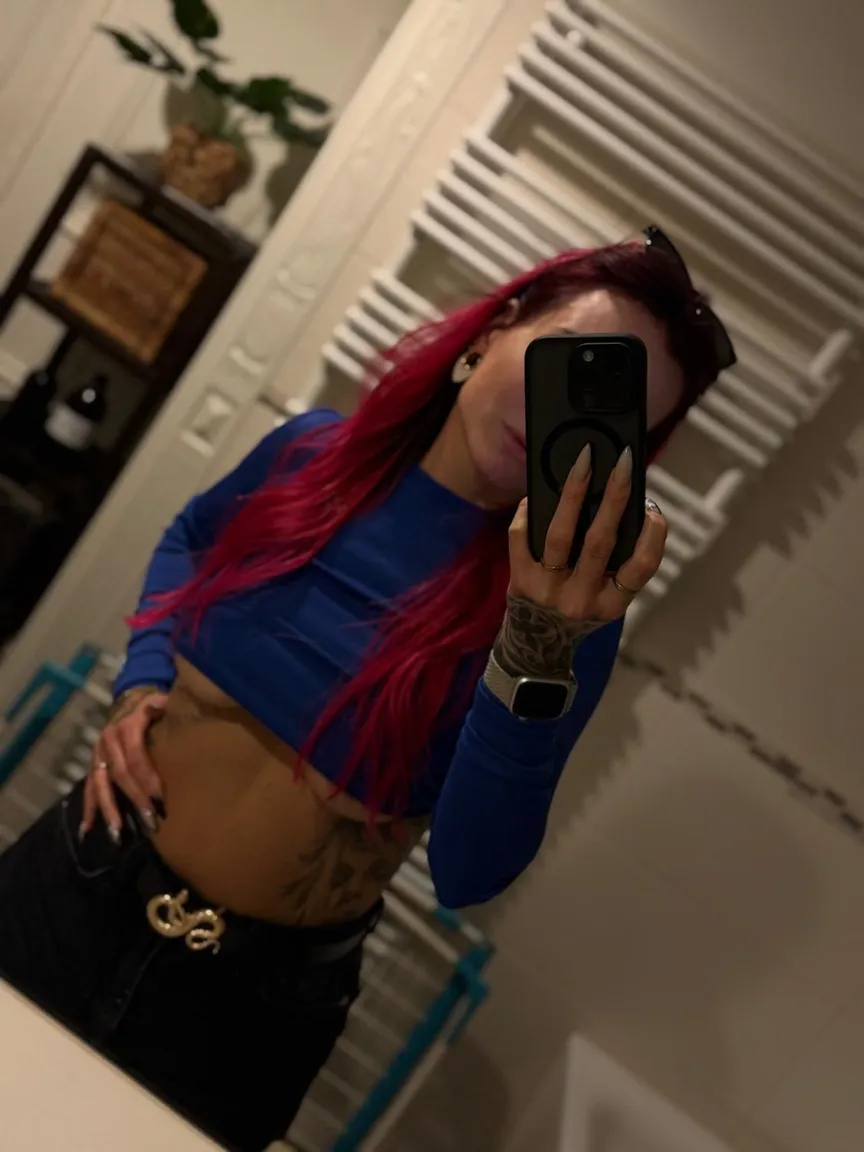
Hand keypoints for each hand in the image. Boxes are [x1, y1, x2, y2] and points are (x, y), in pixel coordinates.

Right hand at [80, 686, 168, 841]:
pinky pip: (90, 788)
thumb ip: (162, 705)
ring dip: (109, 809)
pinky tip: (87, 828)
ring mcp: (98, 753)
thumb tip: (165, 705)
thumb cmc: (152, 705)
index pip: (136, 756)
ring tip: (116, 833)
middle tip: (150, 820)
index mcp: (126, 726)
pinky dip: (89, 807)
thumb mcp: (160, 700)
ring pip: (100, 784)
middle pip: (120, 774)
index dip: (147, 777)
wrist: (130, 699)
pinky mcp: (94, 763)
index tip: (160, 799)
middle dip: (135, 798)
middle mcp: (108, 741)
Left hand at [496, 445, 666, 677]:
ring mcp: (546, 589)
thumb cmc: (579, 609)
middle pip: (600, 541)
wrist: (535, 646)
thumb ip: (617, 565)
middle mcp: (579, 599)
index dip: (652, 536)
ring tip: (584, 461)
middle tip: (625, 461)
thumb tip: (624, 504)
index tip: (654, 508)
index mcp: (611, 604)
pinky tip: (537, 492)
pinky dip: (528, 511)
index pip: (640, 568)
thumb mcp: (606, 599)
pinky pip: (521, 537)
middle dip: (615, 497)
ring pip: (560, 534)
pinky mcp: (519, 579)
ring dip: (574, 492)